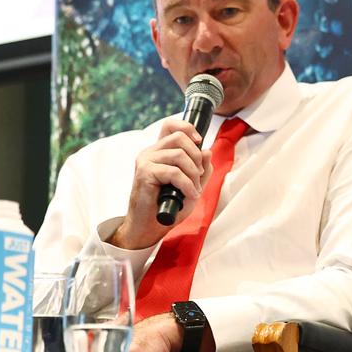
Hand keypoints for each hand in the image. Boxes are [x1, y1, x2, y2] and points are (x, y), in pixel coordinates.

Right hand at [109, 119, 212, 249]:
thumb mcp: (192, 185)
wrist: (150, 226)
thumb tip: (207, 151)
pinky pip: (174, 172)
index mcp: (160, 151)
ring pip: (179, 154)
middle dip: (196, 157)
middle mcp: (151, 152)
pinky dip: (187, 184)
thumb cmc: (169, 206)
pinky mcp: (144, 172)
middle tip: (198, 175)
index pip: (170, 125)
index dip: (187, 127)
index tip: (199, 141)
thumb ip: (201, 169)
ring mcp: (146, 161)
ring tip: (194, 189)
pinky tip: (189, 195)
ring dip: (193, 174)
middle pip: (180, 137)